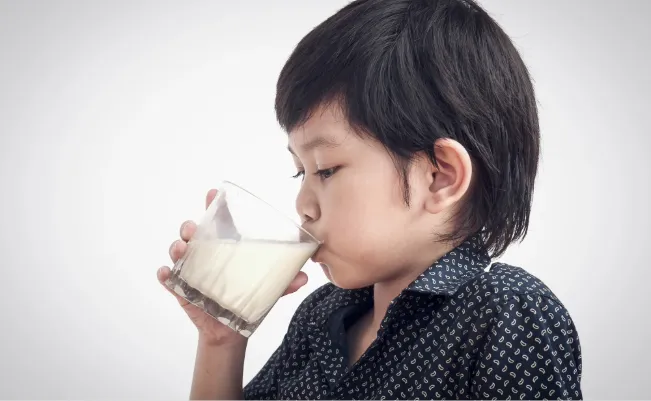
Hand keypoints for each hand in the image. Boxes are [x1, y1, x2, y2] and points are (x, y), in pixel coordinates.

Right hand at [157, 189, 308, 345]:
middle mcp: (205, 256)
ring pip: (178, 252)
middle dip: (189, 227)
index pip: (217, 222)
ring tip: (180, 250)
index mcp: (225, 250)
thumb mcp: (267, 291)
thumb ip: (284, 283)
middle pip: (192, 233)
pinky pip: (168, 280)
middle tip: (193, 230)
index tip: (212, 193)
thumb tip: (304, 277)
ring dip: (176, 247)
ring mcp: (190, 272)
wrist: (231, 330)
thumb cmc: (247, 301)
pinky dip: (165, 275)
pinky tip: (166, 273)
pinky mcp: (181, 290)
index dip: (213, 206)